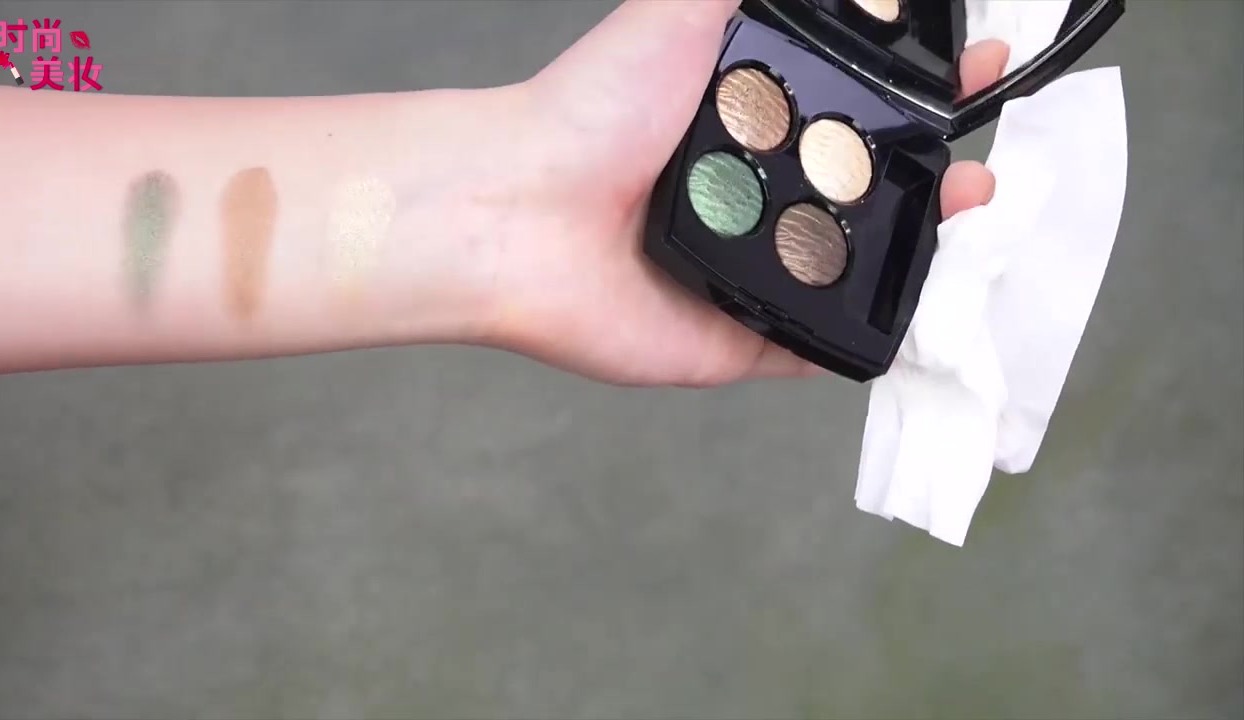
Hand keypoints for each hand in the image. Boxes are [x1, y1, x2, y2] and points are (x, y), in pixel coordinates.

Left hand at [488, 0, 1007, 386]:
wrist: (520, 211)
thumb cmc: (593, 108)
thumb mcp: (686, 10)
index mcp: (753, 122)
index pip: (860, 106)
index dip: (922, 88)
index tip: (977, 66)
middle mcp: (760, 196)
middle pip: (870, 191)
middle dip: (937, 172)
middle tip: (983, 158)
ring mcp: (755, 271)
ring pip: (858, 268)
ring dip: (923, 251)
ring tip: (971, 213)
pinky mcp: (742, 339)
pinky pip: (823, 344)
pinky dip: (871, 336)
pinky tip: (923, 312)